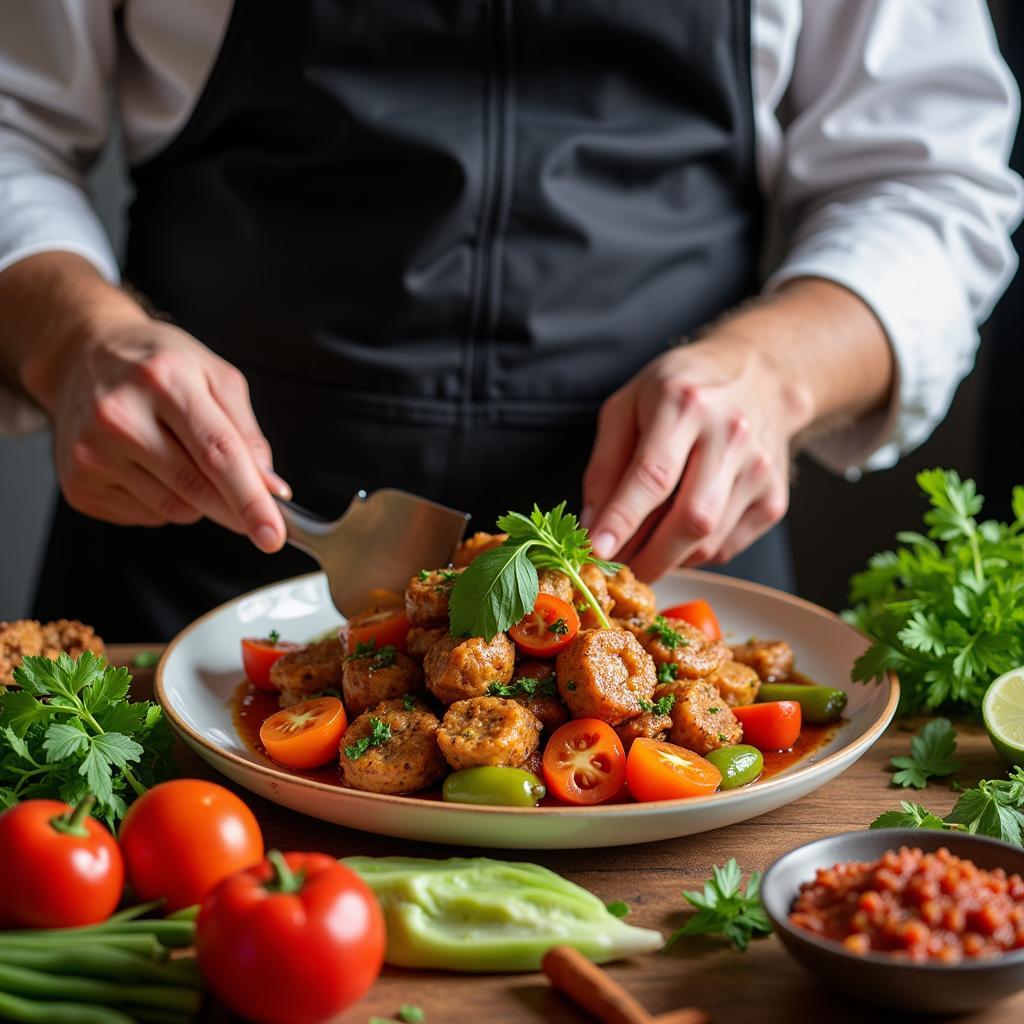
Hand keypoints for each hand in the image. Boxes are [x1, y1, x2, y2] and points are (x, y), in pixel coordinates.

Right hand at [41, 311, 289, 550]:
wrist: (84, 357)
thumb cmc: (158, 366)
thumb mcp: (215, 377)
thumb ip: (248, 432)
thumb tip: (270, 487)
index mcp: (163, 379)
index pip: (217, 452)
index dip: (250, 499)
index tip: (272, 534)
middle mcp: (119, 415)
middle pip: (197, 488)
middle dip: (234, 509)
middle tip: (255, 515)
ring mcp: (92, 452)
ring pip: (175, 509)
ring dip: (197, 499)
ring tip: (179, 456)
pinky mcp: (78, 484)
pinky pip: (147, 516)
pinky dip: (164, 503)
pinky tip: (149, 467)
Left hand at [582, 333, 812, 580]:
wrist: (759, 377)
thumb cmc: (682, 390)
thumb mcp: (627, 406)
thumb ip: (604, 466)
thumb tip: (592, 525)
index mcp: (685, 405)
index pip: (653, 474)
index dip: (623, 518)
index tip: (598, 550)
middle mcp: (730, 436)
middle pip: (690, 518)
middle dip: (647, 557)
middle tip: (616, 571)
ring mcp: (758, 470)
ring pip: (708, 541)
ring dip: (667, 560)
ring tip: (640, 552)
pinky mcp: (774, 498)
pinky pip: (726, 548)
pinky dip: (692, 555)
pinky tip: (675, 537)